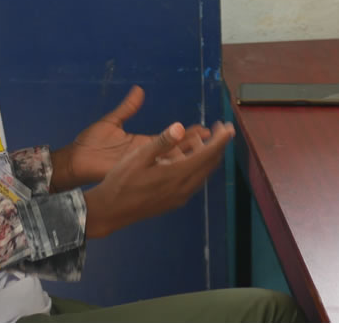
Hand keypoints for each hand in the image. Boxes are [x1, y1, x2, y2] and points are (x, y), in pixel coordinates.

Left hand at [52, 86, 210, 190]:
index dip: (189, 134)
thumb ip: (127, 108)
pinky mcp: (135, 175)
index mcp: (143, 144)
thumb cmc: (90, 143)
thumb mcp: (112, 122)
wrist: (74, 162)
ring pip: (173, 163)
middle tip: (214, 138)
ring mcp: (142, 167)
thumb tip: (138, 89)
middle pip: (178, 151)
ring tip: (207, 151)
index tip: (205, 128)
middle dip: (197, 146)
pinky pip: (160, 174)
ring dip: (190, 157)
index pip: (172, 139)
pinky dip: (174, 169)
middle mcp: (146, 157)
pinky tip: (187, 166)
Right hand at [83, 121, 235, 237]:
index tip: (228, 127)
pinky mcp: (175, 201)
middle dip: (218, 145)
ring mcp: (180, 196)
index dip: (221, 139)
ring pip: (204, 174)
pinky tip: (190, 159)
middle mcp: (184, 187)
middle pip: (210, 164)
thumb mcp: (138, 157)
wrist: (111, 211)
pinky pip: (195, 181)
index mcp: (177, 174)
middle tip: (220, 129)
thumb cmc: (121, 181)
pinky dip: (199, 167)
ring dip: (208, 156)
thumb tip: (180, 127)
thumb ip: (161, 142)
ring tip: (205, 140)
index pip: (208, 154)